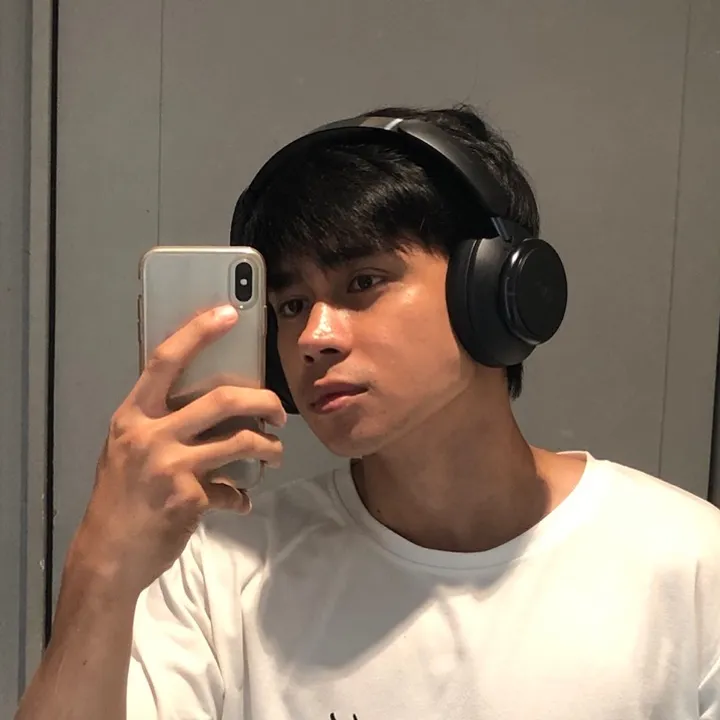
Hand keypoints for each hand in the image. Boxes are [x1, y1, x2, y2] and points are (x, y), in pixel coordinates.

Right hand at [69, 305, 286, 597]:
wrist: (107, 555)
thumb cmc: (119, 497)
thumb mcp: (127, 449)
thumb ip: (160, 424)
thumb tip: (209, 405)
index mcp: (133, 415)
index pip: (166, 360)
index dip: (198, 332)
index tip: (229, 312)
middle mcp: (150, 434)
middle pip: (223, 399)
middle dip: (264, 400)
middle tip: (278, 411)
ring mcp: (171, 465)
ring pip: (241, 441)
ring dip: (269, 446)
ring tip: (275, 453)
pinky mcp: (190, 497)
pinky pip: (232, 489)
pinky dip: (241, 496)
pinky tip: (242, 502)